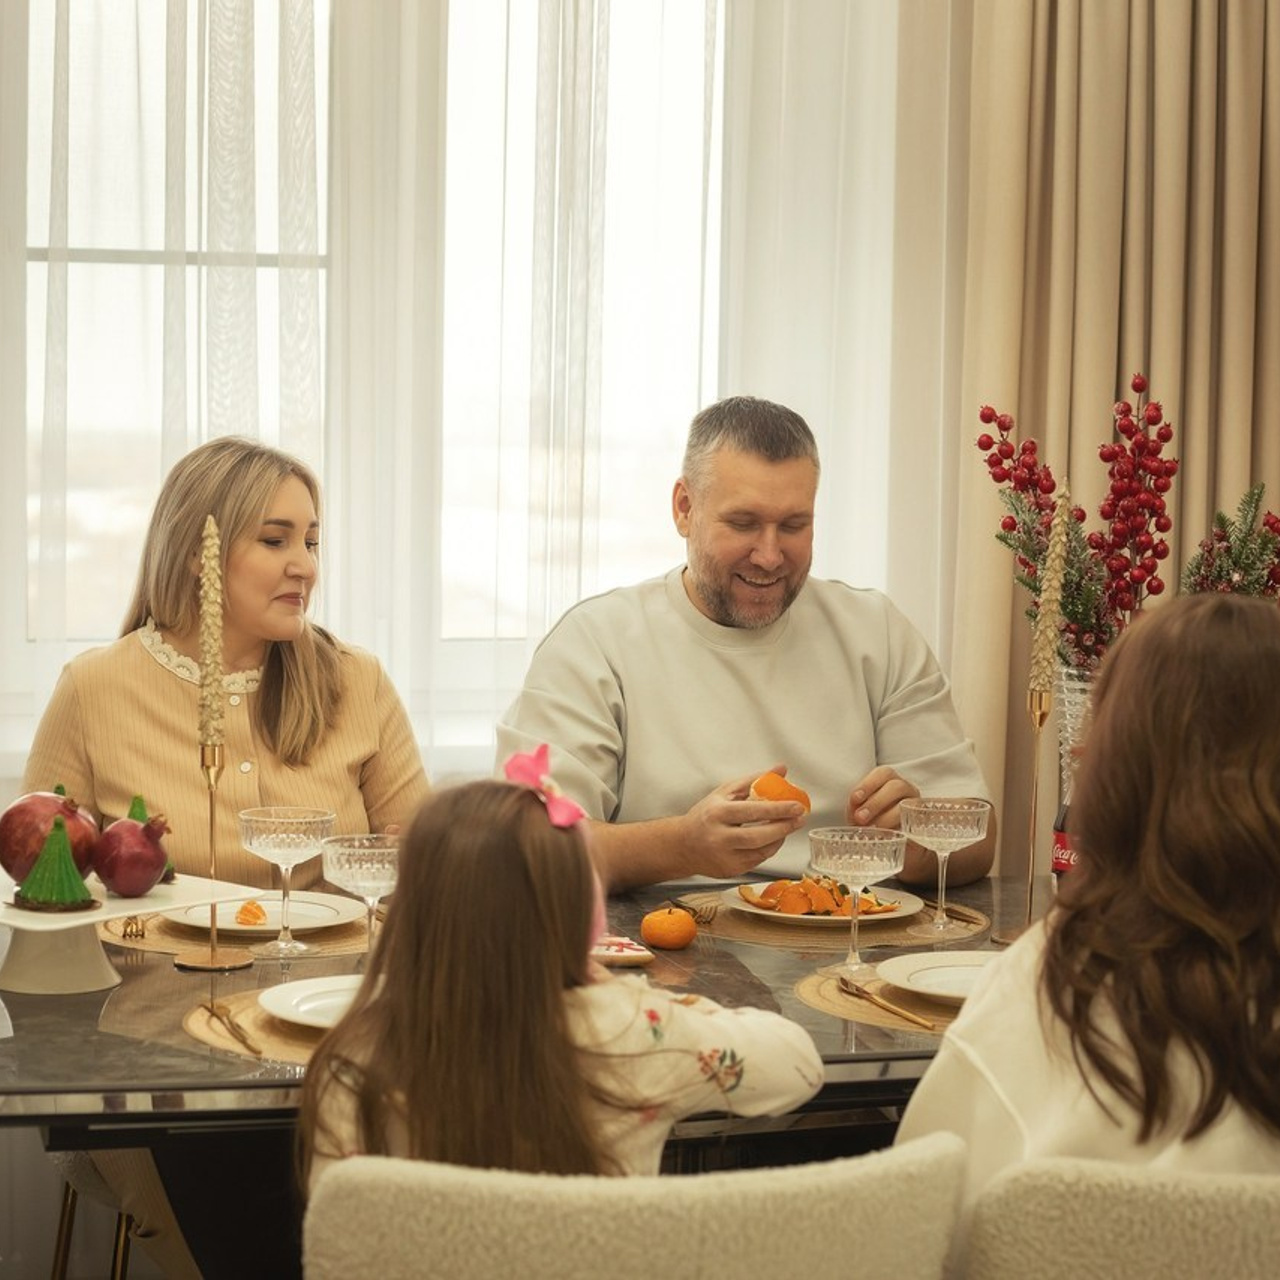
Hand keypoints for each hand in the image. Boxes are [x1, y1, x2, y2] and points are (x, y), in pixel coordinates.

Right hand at [680, 770, 808, 878]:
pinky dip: (769, 848)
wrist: (682, 845)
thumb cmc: (706, 814)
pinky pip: (757, 860)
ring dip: (780, 838)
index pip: (752, 811)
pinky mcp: (730, 871)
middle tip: (800, 818)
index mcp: (717, 813)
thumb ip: (754, 780)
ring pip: (761, 851)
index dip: (777, 809)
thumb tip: (781, 769)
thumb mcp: (725, 792)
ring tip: (789, 825)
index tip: (797, 805)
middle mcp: (718, 837)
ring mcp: (724, 857)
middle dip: (784, 827)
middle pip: (758, 836)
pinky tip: (774, 838)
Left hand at [845, 766, 919, 829]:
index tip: (854, 798)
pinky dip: (897, 830)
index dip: (868, 784)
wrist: (881, 835)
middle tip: (860, 817)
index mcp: (889, 779)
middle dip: (876, 802)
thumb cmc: (868, 817)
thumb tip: (855, 811)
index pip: (883, 773)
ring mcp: (914, 804)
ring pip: (905, 806)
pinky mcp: (919, 823)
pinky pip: (913, 824)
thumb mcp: (860, 809)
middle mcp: (905, 788)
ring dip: (886, 818)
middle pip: (896, 787)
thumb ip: (856, 807)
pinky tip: (885, 836)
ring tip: (871, 828)